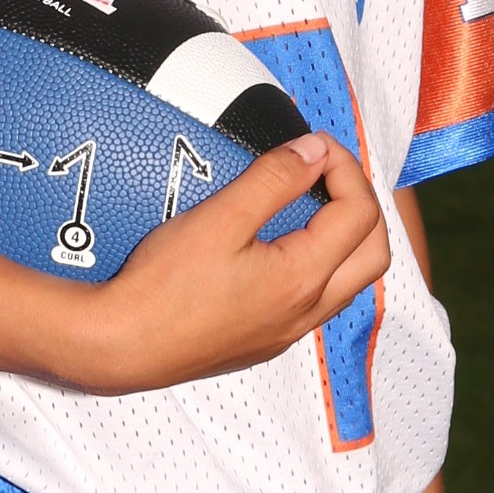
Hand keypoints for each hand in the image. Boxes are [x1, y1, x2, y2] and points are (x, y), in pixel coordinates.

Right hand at [66, 132, 389, 398]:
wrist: (120, 346)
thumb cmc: (161, 288)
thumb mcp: (219, 218)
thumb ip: (274, 180)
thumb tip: (314, 153)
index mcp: (302, 279)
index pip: (359, 214)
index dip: (345, 168)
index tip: (314, 146)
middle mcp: (305, 312)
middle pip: (373, 254)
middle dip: (363, 204)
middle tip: (330, 174)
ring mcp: (287, 332)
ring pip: (349, 282)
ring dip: (347, 239)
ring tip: (314, 204)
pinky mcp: (265, 341)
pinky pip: (319, 301)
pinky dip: (321, 265)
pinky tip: (284, 247)